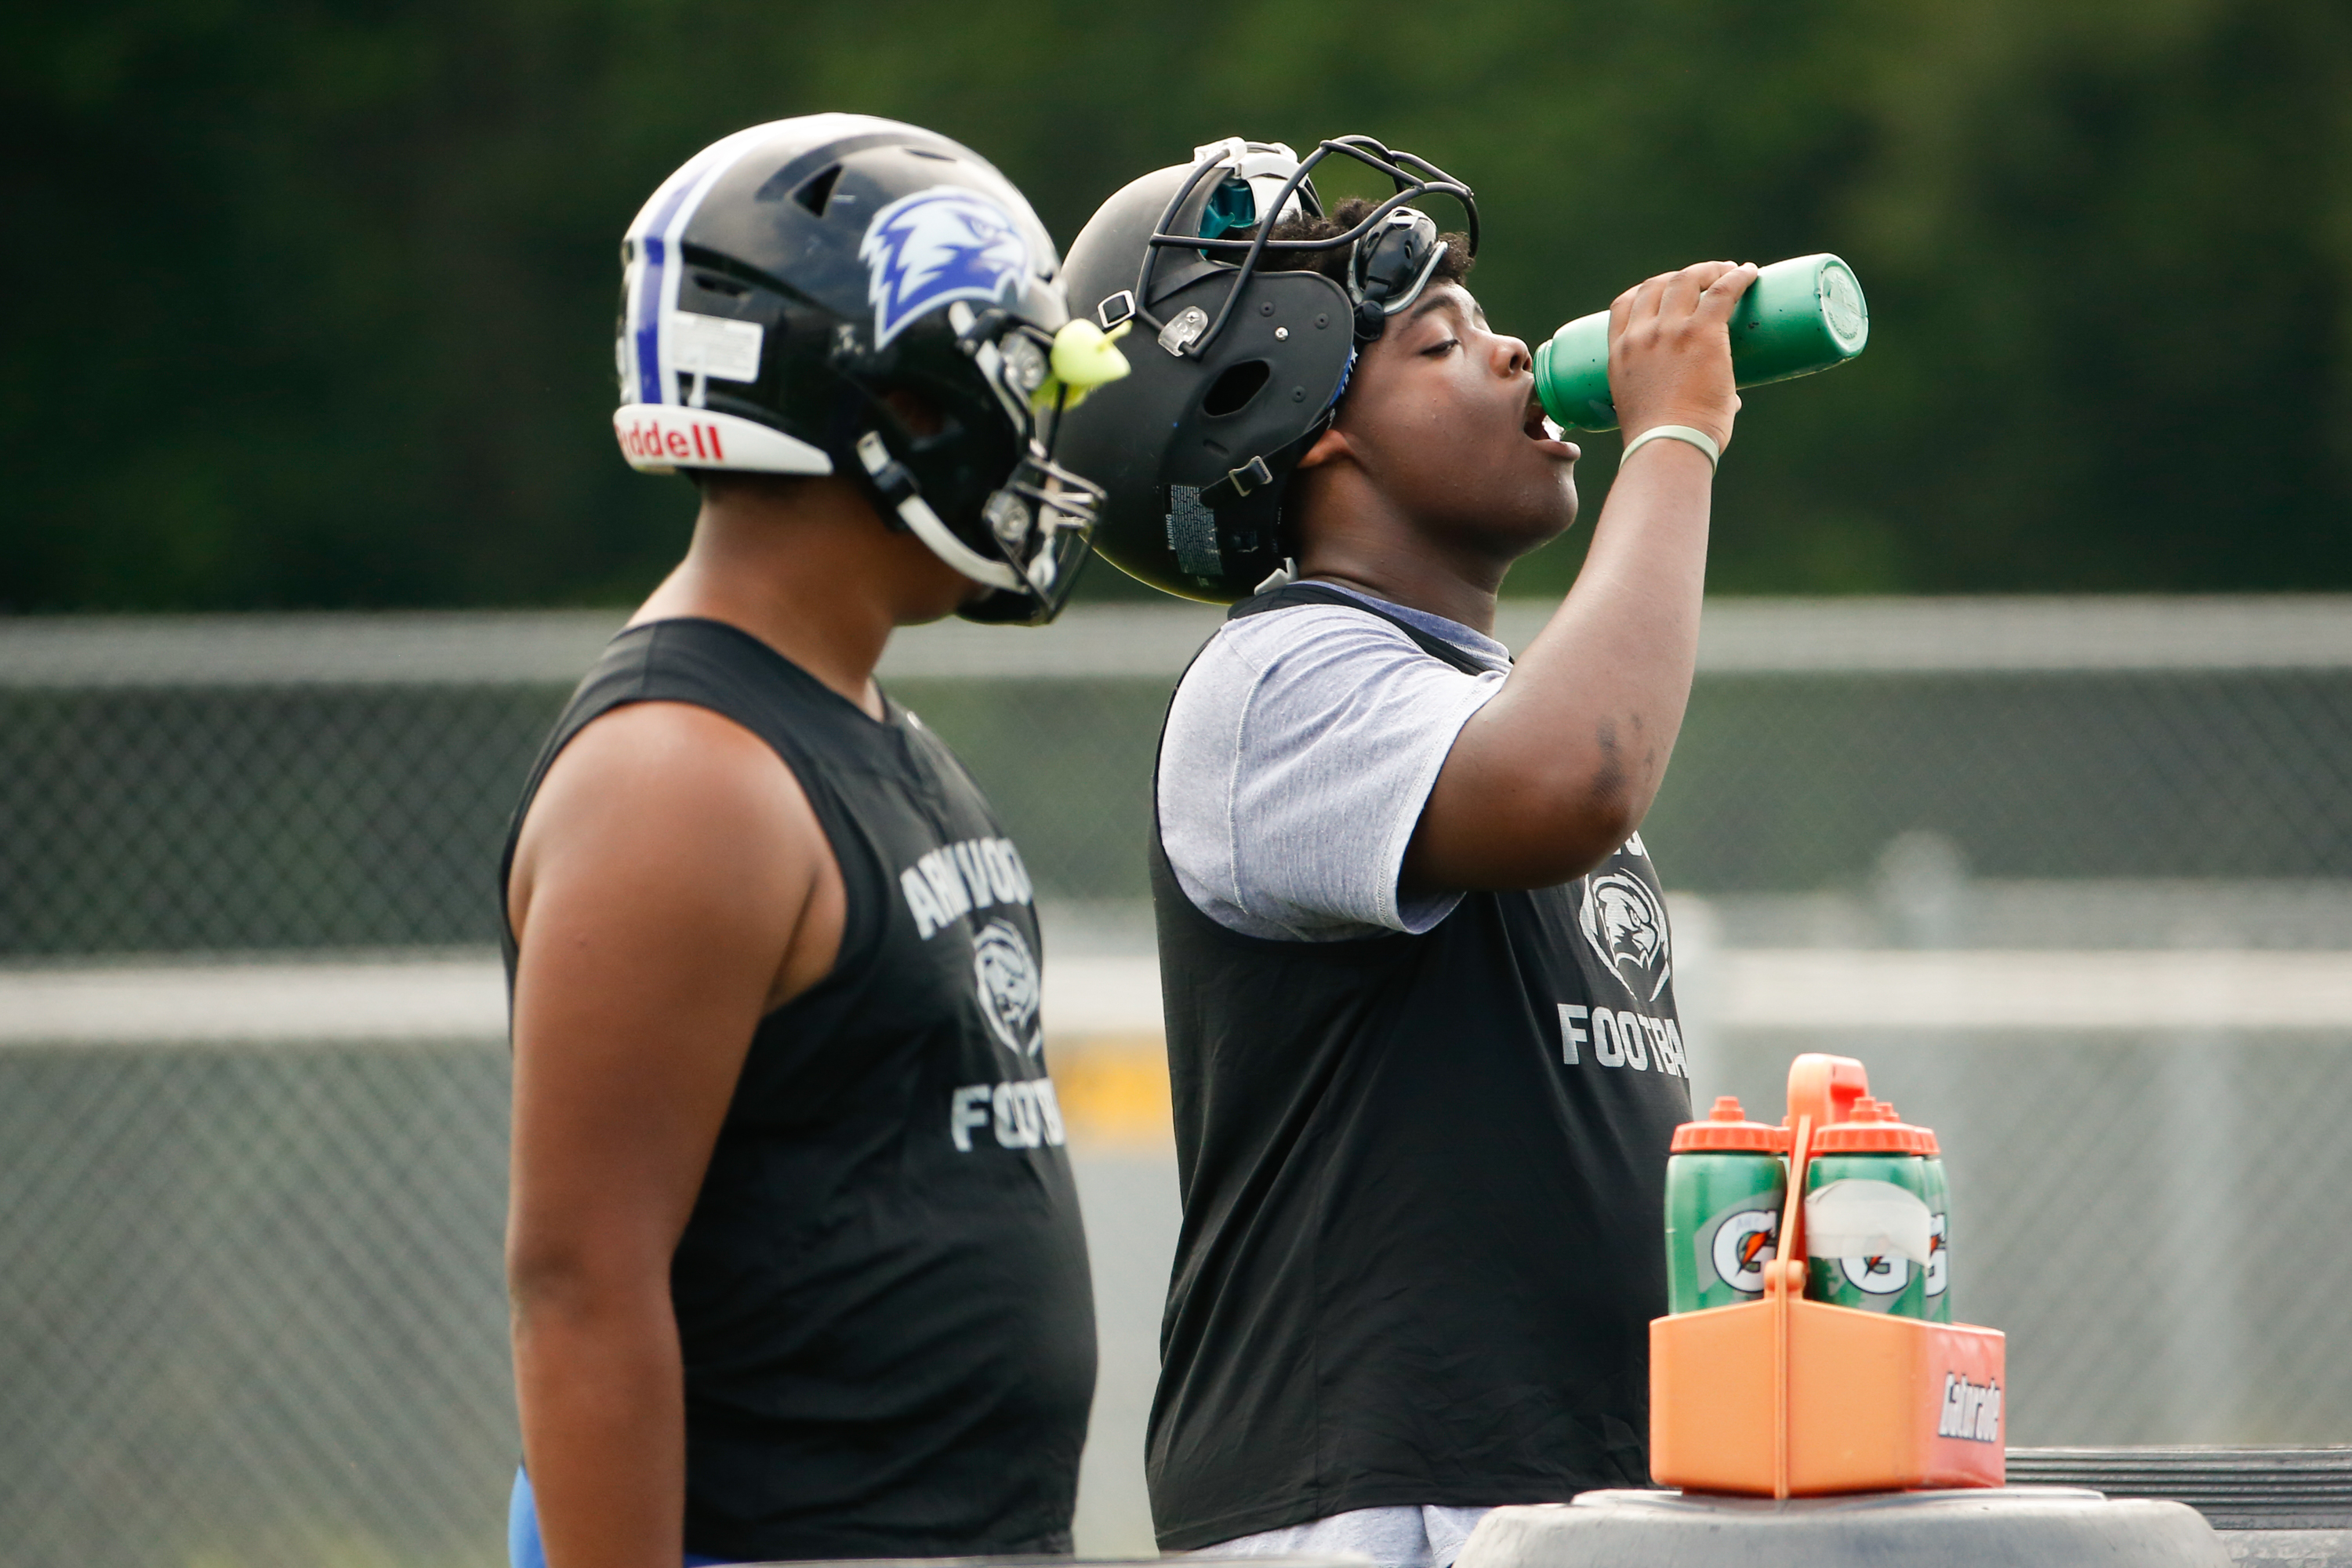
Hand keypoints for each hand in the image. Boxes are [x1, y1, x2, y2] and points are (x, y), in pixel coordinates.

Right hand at [1605, 260, 1757, 451]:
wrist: (1668, 447)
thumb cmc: (1663, 442)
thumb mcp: (1650, 411)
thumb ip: (1684, 399)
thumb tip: (1730, 401)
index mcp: (1620, 354)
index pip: (1623, 304)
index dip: (1646, 291)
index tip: (1666, 291)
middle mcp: (1640, 336)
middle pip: (1656, 284)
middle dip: (1682, 276)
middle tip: (1707, 279)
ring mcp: (1669, 331)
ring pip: (1687, 279)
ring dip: (1709, 270)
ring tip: (1729, 272)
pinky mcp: (1702, 332)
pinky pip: (1722, 290)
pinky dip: (1737, 277)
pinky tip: (1749, 273)